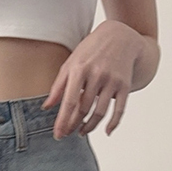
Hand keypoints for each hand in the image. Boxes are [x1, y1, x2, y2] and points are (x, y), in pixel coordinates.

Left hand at [41, 20, 145, 138]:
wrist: (120, 36)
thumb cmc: (91, 51)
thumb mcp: (72, 62)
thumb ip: (58, 85)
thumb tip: (46, 107)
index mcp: (80, 69)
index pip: (70, 102)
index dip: (63, 121)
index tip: (58, 135)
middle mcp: (97, 74)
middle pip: (83, 109)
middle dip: (74, 125)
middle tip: (68, 134)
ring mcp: (112, 80)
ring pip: (100, 112)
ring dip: (90, 126)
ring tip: (82, 132)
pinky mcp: (124, 85)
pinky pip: (119, 110)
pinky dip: (113, 123)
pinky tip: (106, 131)